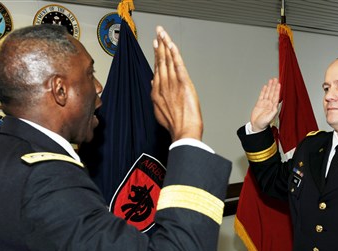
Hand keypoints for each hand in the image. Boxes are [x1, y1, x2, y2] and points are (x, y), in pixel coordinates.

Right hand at [151, 26, 202, 141]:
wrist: (183, 132)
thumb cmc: (174, 126)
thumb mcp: (160, 111)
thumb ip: (157, 96)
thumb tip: (154, 85)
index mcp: (157, 92)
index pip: (157, 70)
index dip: (156, 56)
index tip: (156, 46)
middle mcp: (163, 85)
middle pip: (160, 61)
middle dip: (159, 45)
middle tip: (158, 33)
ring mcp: (172, 83)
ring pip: (167, 60)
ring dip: (165, 45)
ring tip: (163, 33)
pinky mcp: (183, 83)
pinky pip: (178, 65)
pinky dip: (174, 53)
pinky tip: (171, 44)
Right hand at [250, 78, 280, 131]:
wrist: (256, 126)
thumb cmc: (263, 124)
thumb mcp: (269, 118)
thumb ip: (273, 111)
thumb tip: (276, 105)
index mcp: (273, 107)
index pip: (276, 96)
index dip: (277, 90)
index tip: (278, 84)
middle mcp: (269, 104)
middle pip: (272, 93)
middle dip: (274, 86)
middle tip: (275, 79)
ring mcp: (264, 103)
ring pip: (267, 93)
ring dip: (269, 86)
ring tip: (271, 80)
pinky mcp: (259, 104)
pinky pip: (262, 95)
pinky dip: (263, 91)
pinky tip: (265, 86)